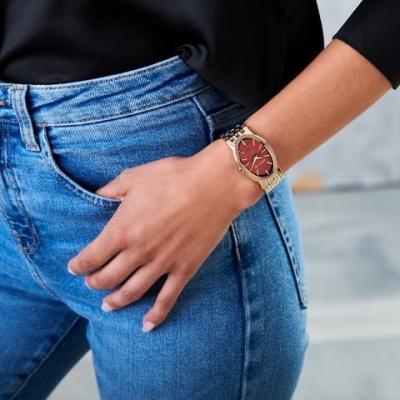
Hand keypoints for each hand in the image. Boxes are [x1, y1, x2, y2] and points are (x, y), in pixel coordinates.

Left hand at [67, 139, 261, 331]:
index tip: (74, 268)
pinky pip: (167, 299)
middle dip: (95, 283)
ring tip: (108, 306)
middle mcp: (138, 252)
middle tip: (91, 283)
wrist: (214, 185)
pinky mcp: (184, 269)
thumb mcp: (135, 176)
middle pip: (108, 278)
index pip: (91, 256)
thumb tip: (97, 195)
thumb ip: (112, 189)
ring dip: (116, 301)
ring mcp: (162, 264)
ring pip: (132, 292)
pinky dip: (156, 315)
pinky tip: (147, 326)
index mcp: (122, 229)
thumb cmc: (173, 177)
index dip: (79, 265)